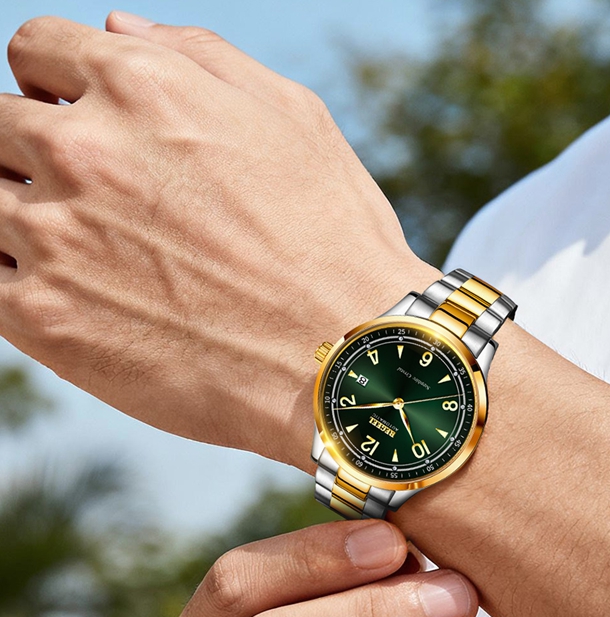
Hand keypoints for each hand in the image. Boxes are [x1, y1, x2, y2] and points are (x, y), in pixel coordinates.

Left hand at [0, 15, 436, 466]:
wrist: (345, 360)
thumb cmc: (335, 244)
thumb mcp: (296, 120)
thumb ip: (200, 58)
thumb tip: (119, 30)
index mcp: (141, 89)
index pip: (36, 52)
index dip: (57, 83)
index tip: (81, 117)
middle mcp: (83, 151)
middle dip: (33, 147)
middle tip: (91, 195)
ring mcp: (54, 237)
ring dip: (22, 214)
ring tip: (87, 251)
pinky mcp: (43, 319)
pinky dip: (14, 277)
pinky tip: (68, 292)